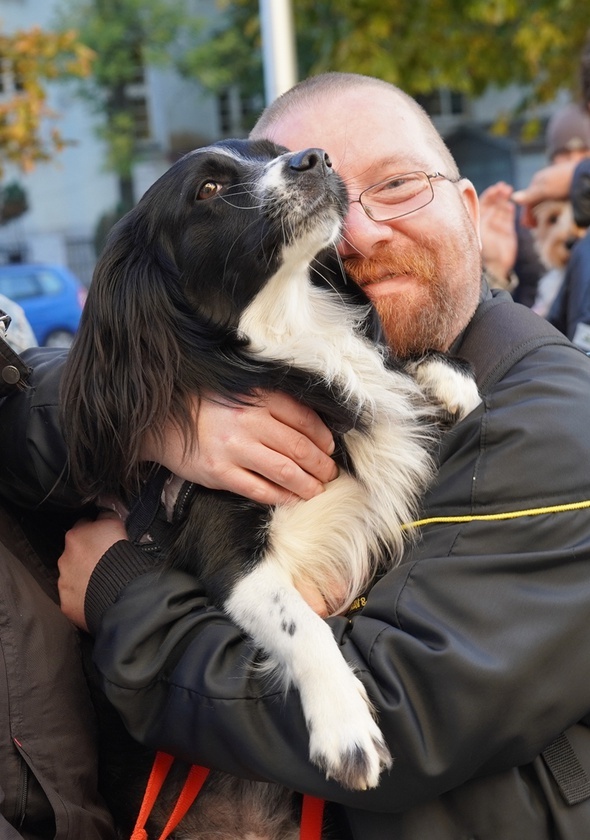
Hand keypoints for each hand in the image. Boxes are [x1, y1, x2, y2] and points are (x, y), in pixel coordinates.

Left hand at [58, 511, 127, 630]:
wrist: (118, 590)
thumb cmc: (118, 554)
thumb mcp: (115, 523)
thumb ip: (105, 517)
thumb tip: (101, 515)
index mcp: (74, 537)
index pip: (82, 526)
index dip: (94, 530)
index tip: (104, 536)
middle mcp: (64, 559)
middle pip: (74, 553)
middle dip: (85, 555)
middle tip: (103, 560)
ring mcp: (64, 582)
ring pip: (72, 576)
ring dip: (83, 576)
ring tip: (101, 580)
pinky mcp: (66, 604)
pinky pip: (74, 598)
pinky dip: (82, 597)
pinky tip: (96, 597)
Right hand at [142, 391, 337, 505]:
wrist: (161, 422)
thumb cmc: (205, 406)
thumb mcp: (240, 391)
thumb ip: (271, 402)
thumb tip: (310, 425)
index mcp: (257, 398)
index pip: (304, 419)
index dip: (323, 437)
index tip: (330, 448)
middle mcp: (248, 421)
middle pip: (300, 448)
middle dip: (322, 465)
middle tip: (330, 474)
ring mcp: (234, 449)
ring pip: (285, 472)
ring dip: (308, 484)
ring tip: (318, 490)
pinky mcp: (220, 473)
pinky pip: (260, 490)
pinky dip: (282, 497)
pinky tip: (293, 499)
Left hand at [479, 181, 516, 281]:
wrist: (492, 268)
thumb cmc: (478, 252)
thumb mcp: (473, 234)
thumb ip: (472, 219)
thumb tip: (463, 202)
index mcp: (478, 222)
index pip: (483, 204)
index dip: (489, 196)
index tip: (494, 188)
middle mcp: (488, 223)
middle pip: (494, 205)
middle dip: (499, 195)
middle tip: (503, 187)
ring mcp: (498, 227)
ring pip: (502, 210)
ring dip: (505, 200)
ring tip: (508, 192)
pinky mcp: (508, 233)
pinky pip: (509, 219)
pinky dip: (510, 212)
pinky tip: (510, 206)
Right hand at [512, 161, 576, 226]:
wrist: (585, 176)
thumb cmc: (564, 182)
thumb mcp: (545, 189)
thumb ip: (530, 195)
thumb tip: (513, 197)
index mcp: (537, 180)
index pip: (527, 199)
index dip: (526, 214)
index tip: (528, 226)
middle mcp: (545, 182)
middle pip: (535, 201)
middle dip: (534, 214)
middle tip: (535, 227)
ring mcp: (554, 185)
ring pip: (544, 201)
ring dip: (542, 212)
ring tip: (544, 223)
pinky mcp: (564, 188)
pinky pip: (554, 200)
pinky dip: (551, 208)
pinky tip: (554, 214)